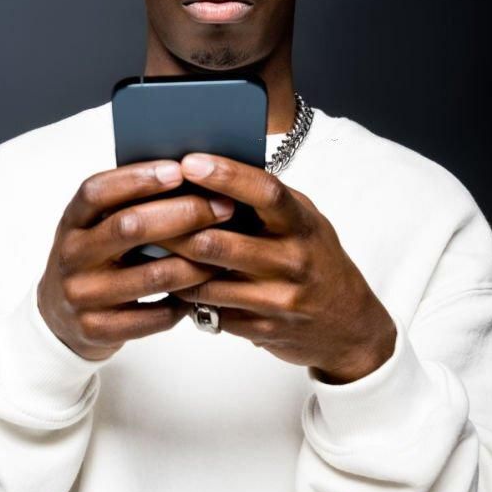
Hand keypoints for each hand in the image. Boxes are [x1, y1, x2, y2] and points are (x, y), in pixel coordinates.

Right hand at [37, 159, 236, 361]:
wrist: (59, 319)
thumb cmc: (94, 260)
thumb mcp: (97, 228)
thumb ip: (128, 205)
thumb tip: (190, 174)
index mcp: (72, 221)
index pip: (98, 191)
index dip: (138, 178)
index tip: (180, 169)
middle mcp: (72, 256)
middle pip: (130, 226)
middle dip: (185, 213)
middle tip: (223, 207)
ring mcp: (82, 295)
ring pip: (152, 276)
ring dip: (197, 262)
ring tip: (226, 250)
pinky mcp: (97, 329)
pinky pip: (155, 316)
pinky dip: (185, 302)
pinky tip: (203, 291)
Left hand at [155, 153, 397, 383]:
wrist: (349, 326)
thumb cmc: (318, 260)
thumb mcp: (305, 222)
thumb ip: (268, 202)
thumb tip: (214, 170)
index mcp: (303, 224)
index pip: (265, 192)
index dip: (226, 175)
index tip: (190, 161)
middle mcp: (293, 261)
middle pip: (219, 242)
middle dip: (175, 228)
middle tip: (142, 212)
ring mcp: (278, 300)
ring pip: (206, 281)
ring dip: (171, 265)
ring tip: (146, 247)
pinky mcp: (262, 330)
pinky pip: (211, 310)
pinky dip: (186, 296)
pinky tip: (169, 281)